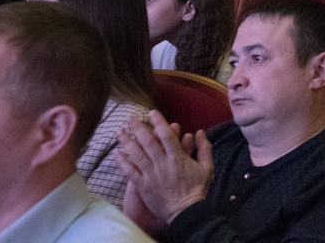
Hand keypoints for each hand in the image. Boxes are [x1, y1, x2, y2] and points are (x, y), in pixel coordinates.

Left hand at [116, 110, 212, 224]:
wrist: (185, 212)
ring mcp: (151, 175)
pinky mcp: (143, 186)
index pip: (166, 136)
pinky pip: (130, 172)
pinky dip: (123, 162)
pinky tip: (116, 153)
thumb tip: (200, 131)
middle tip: (128, 117)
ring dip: (127, 141)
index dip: (158, 122)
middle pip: (148, 142)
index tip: (151, 112)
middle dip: (137, 128)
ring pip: (136, 155)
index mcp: (178, 158)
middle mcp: (162, 164)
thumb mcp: (207, 168)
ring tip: (118, 131)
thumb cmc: (197, 189)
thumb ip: (204, 148)